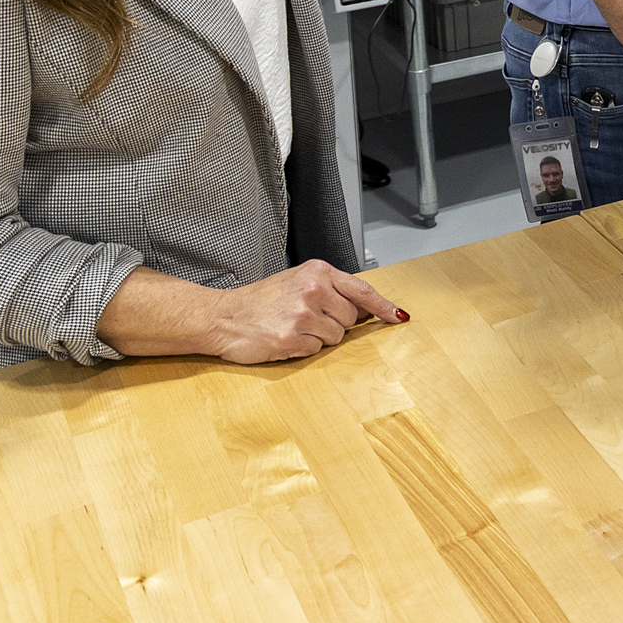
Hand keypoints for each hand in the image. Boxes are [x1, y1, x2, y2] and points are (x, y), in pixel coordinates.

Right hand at [205, 260, 406, 364]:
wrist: (224, 316)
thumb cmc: (261, 300)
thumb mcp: (298, 282)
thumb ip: (331, 290)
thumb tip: (365, 309)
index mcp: (318, 272)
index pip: (362, 290)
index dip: (383, 306)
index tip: (398, 316)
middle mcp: (313, 290)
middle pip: (350, 319)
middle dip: (335, 324)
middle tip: (308, 318)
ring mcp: (303, 315)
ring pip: (335, 337)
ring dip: (318, 337)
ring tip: (293, 326)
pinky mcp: (292, 338)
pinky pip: (315, 350)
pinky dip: (303, 348)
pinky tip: (285, 338)